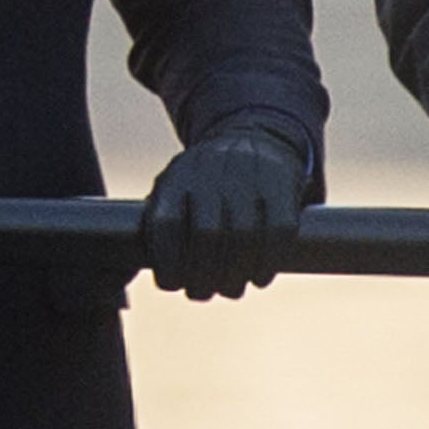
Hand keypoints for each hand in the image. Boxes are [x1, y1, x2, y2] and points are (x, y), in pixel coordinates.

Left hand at [135, 126, 308, 297]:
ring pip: (244, 236)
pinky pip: (278, 231)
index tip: (173, 285)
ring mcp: (249, 175)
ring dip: (236, 276)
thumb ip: (157, 222)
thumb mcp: (173, 185)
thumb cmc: (204, 181)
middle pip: (206, 235)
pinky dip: (268, 262)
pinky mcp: (282, 183)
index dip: (168, 263)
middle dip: (203, 276)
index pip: (166, 224)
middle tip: (202, 293)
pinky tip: (259, 278)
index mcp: (178, 175)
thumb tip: (146, 275)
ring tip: (231, 290)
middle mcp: (212, 171)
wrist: (252, 135)